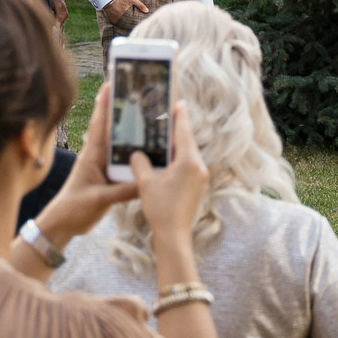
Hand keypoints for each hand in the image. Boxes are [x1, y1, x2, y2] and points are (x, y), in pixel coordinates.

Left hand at [32, 85, 140, 247]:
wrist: (64, 225)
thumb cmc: (74, 208)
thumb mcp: (99, 198)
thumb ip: (123, 190)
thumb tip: (147, 181)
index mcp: (92, 155)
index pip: (100, 124)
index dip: (105, 103)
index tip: (111, 82)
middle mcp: (99, 157)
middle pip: (114, 129)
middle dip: (125, 111)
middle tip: (139, 94)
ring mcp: (105, 167)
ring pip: (123, 145)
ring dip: (135, 133)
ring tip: (152, 118)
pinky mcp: (112, 179)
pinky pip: (127, 163)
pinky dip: (138, 157)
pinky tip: (152, 153)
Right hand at [100, 0, 149, 31]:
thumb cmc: (122, 0)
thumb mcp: (132, 0)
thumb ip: (140, 5)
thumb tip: (147, 11)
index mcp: (126, 15)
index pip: (133, 23)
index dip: (137, 25)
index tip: (141, 25)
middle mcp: (120, 19)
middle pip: (128, 26)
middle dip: (133, 27)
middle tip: (137, 27)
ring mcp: (116, 21)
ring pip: (123, 27)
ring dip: (127, 27)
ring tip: (132, 27)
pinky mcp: (113, 21)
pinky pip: (119, 25)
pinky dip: (122, 25)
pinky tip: (126, 25)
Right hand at [132, 100, 210, 247]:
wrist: (174, 235)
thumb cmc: (160, 208)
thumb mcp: (146, 183)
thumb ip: (140, 164)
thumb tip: (137, 153)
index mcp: (188, 161)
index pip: (183, 132)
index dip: (180, 116)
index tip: (178, 102)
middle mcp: (198, 166)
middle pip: (187, 141)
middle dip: (177, 129)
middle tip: (168, 115)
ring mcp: (200, 177)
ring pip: (188, 154)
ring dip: (177, 144)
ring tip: (165, 134)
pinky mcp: (198, 186)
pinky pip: (189, 165)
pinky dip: (179, 157)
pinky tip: (168, 158)